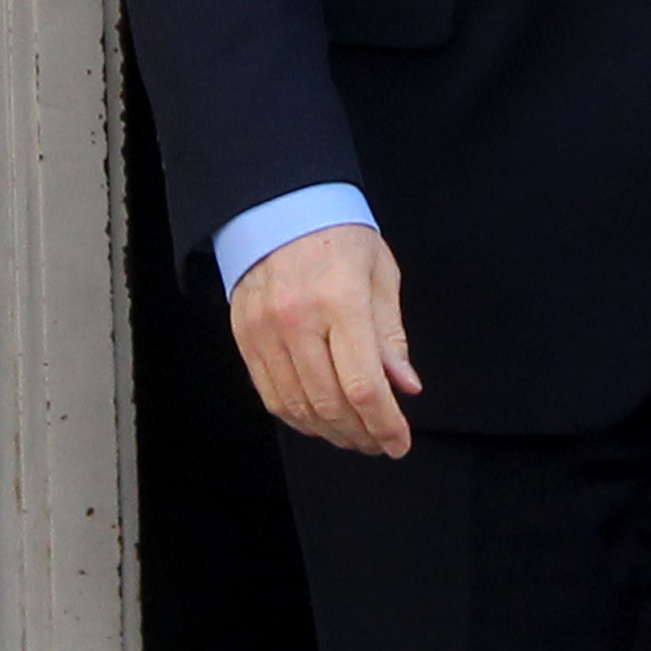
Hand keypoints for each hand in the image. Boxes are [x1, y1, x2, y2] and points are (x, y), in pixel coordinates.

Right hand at [228, 222, 420, 456]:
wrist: (281, 207)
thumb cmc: (338, 236)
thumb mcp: (380, 275)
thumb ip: (391, 336)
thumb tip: (405, 386)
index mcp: (340, 300)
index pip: (363, 385)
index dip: (384, 425)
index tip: (399, 443)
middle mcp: (297, 318)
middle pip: (330, 403)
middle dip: (360, 434)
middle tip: (379, 442)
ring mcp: (265, 330)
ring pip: (297, 406)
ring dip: (330, 432)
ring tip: (354, 436)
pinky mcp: (244, 337)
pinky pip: (270, 395)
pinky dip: (297, 417)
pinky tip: (319, 420)